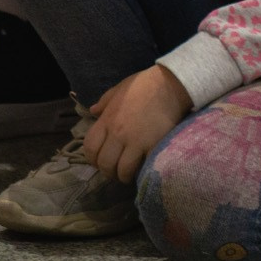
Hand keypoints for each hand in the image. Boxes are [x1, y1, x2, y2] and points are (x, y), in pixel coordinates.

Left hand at [84, 65, 192, 182]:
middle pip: (104, 162)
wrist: (170, 84)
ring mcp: (135, 141)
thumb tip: (93, 111)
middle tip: (115, 172)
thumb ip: (104, 102)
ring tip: (128, 175)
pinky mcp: (153, 145)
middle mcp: (117, 133)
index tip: (99, 161)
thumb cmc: (144, 84)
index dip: (92, 159)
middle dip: (108, 171)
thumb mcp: (119, 89)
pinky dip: (141, 171)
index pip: (90, 147)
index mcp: (107, 120)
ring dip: (123, 176)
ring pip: (122, 169)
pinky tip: (143, 169)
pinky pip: (142, 166)